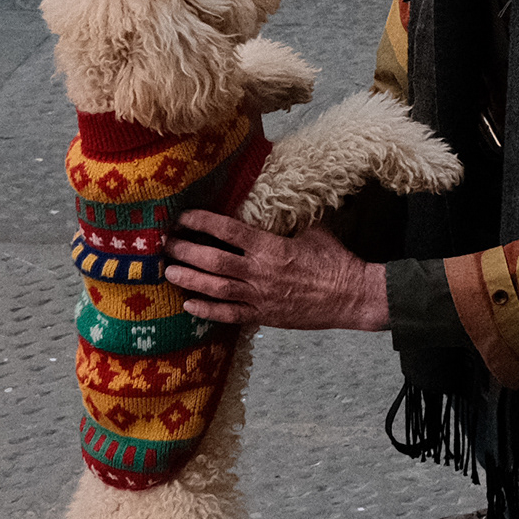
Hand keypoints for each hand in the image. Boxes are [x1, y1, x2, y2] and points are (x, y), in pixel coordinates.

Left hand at [165, 214, 390, 330]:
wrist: (351, 297)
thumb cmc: (335, 261)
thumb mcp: (313, 231)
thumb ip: (287, 221)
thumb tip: (273, 202)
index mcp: (271, 247)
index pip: (228, 230)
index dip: (202, 222)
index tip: (184, 217)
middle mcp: (260, 272)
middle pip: (213, 261)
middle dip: (186, 251)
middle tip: (167, 245)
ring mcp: (260, 297)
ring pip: (215, 289)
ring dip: (189, 280)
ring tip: (169, 272)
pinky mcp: (264, 316)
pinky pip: (229, 315)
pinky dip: (207, 310)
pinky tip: (189, 305)